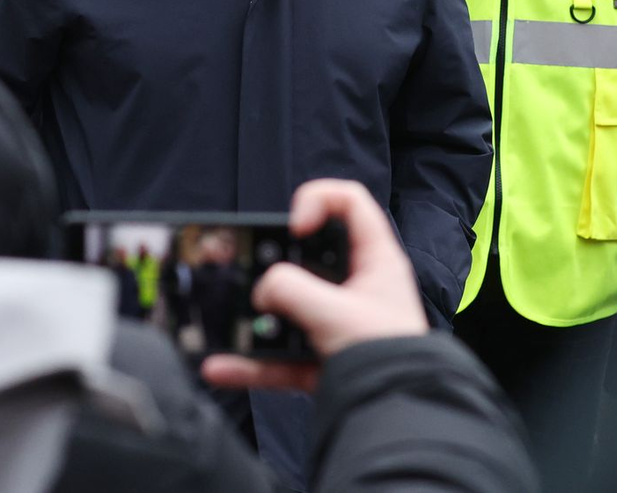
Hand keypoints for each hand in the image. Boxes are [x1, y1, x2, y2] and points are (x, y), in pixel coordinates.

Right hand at [202, 179, 427, 392]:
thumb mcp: (336, 313)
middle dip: (274, 262)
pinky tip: (222, 365)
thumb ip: (292, 291)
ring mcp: (336, 323)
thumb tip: (262, 291)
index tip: (295, 227)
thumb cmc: (389, 355)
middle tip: (249, 267)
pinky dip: (252, 361)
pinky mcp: (320, 359)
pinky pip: (279, 355)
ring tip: (230, 316)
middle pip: (309, 256)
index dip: (318, 201)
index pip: (349, 203)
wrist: (394, 415)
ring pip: (289, 308)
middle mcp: (356, 285)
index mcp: (374, 259)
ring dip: (257, 317)